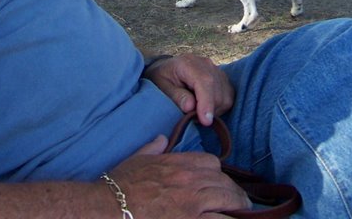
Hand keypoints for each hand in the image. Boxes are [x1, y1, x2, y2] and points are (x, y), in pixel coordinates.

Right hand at [108, 139, 250, 217]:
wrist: (109, 206)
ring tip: (243, 215)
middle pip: (225, 183)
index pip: (212, 163)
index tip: (219, 184)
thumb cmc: (119, 185)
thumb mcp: (136, 159)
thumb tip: (160, 139)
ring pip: (229, 201)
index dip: (218, 174)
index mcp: (179, 164)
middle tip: (240, 204)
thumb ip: (152, 148)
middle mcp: (191, 181)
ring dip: (237, 208)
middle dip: (234, 194)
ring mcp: (193, 204)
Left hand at [144, 54, 233, 125]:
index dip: (207, 102)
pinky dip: (221, 106)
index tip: (205, 121)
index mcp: (188, 63)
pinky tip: (207, 108)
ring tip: (198, 112)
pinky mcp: (222, 77)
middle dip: (209, 110)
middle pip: (217, 91)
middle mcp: (206, 64)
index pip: (205, 82)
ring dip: (215, 110)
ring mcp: (216, 69)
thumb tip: (190, 107)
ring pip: (226, 95)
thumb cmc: (162, 78)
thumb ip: (175, 96)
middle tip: (192, 118)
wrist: (168, 68)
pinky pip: (229, 96)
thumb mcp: (160, 86)